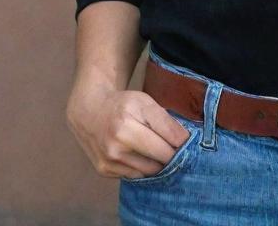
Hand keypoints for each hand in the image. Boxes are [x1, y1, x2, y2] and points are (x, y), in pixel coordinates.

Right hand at [66, 77, 191, 179]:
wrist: (89, 112)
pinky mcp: (104, 170)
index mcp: (129, 120)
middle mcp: (117, 142)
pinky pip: (135, 175)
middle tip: (175, 148)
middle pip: (161, 158)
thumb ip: (166, 122)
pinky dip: (142, 167)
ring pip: (150, 171)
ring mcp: (110, 159)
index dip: (183, 142)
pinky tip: (140, 155)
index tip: (188, 142)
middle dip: (172, 154)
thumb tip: (186, 143)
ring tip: (156, 150)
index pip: (169, 140)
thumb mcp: (145, 102)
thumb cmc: (122, 104)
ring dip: (157, 163)